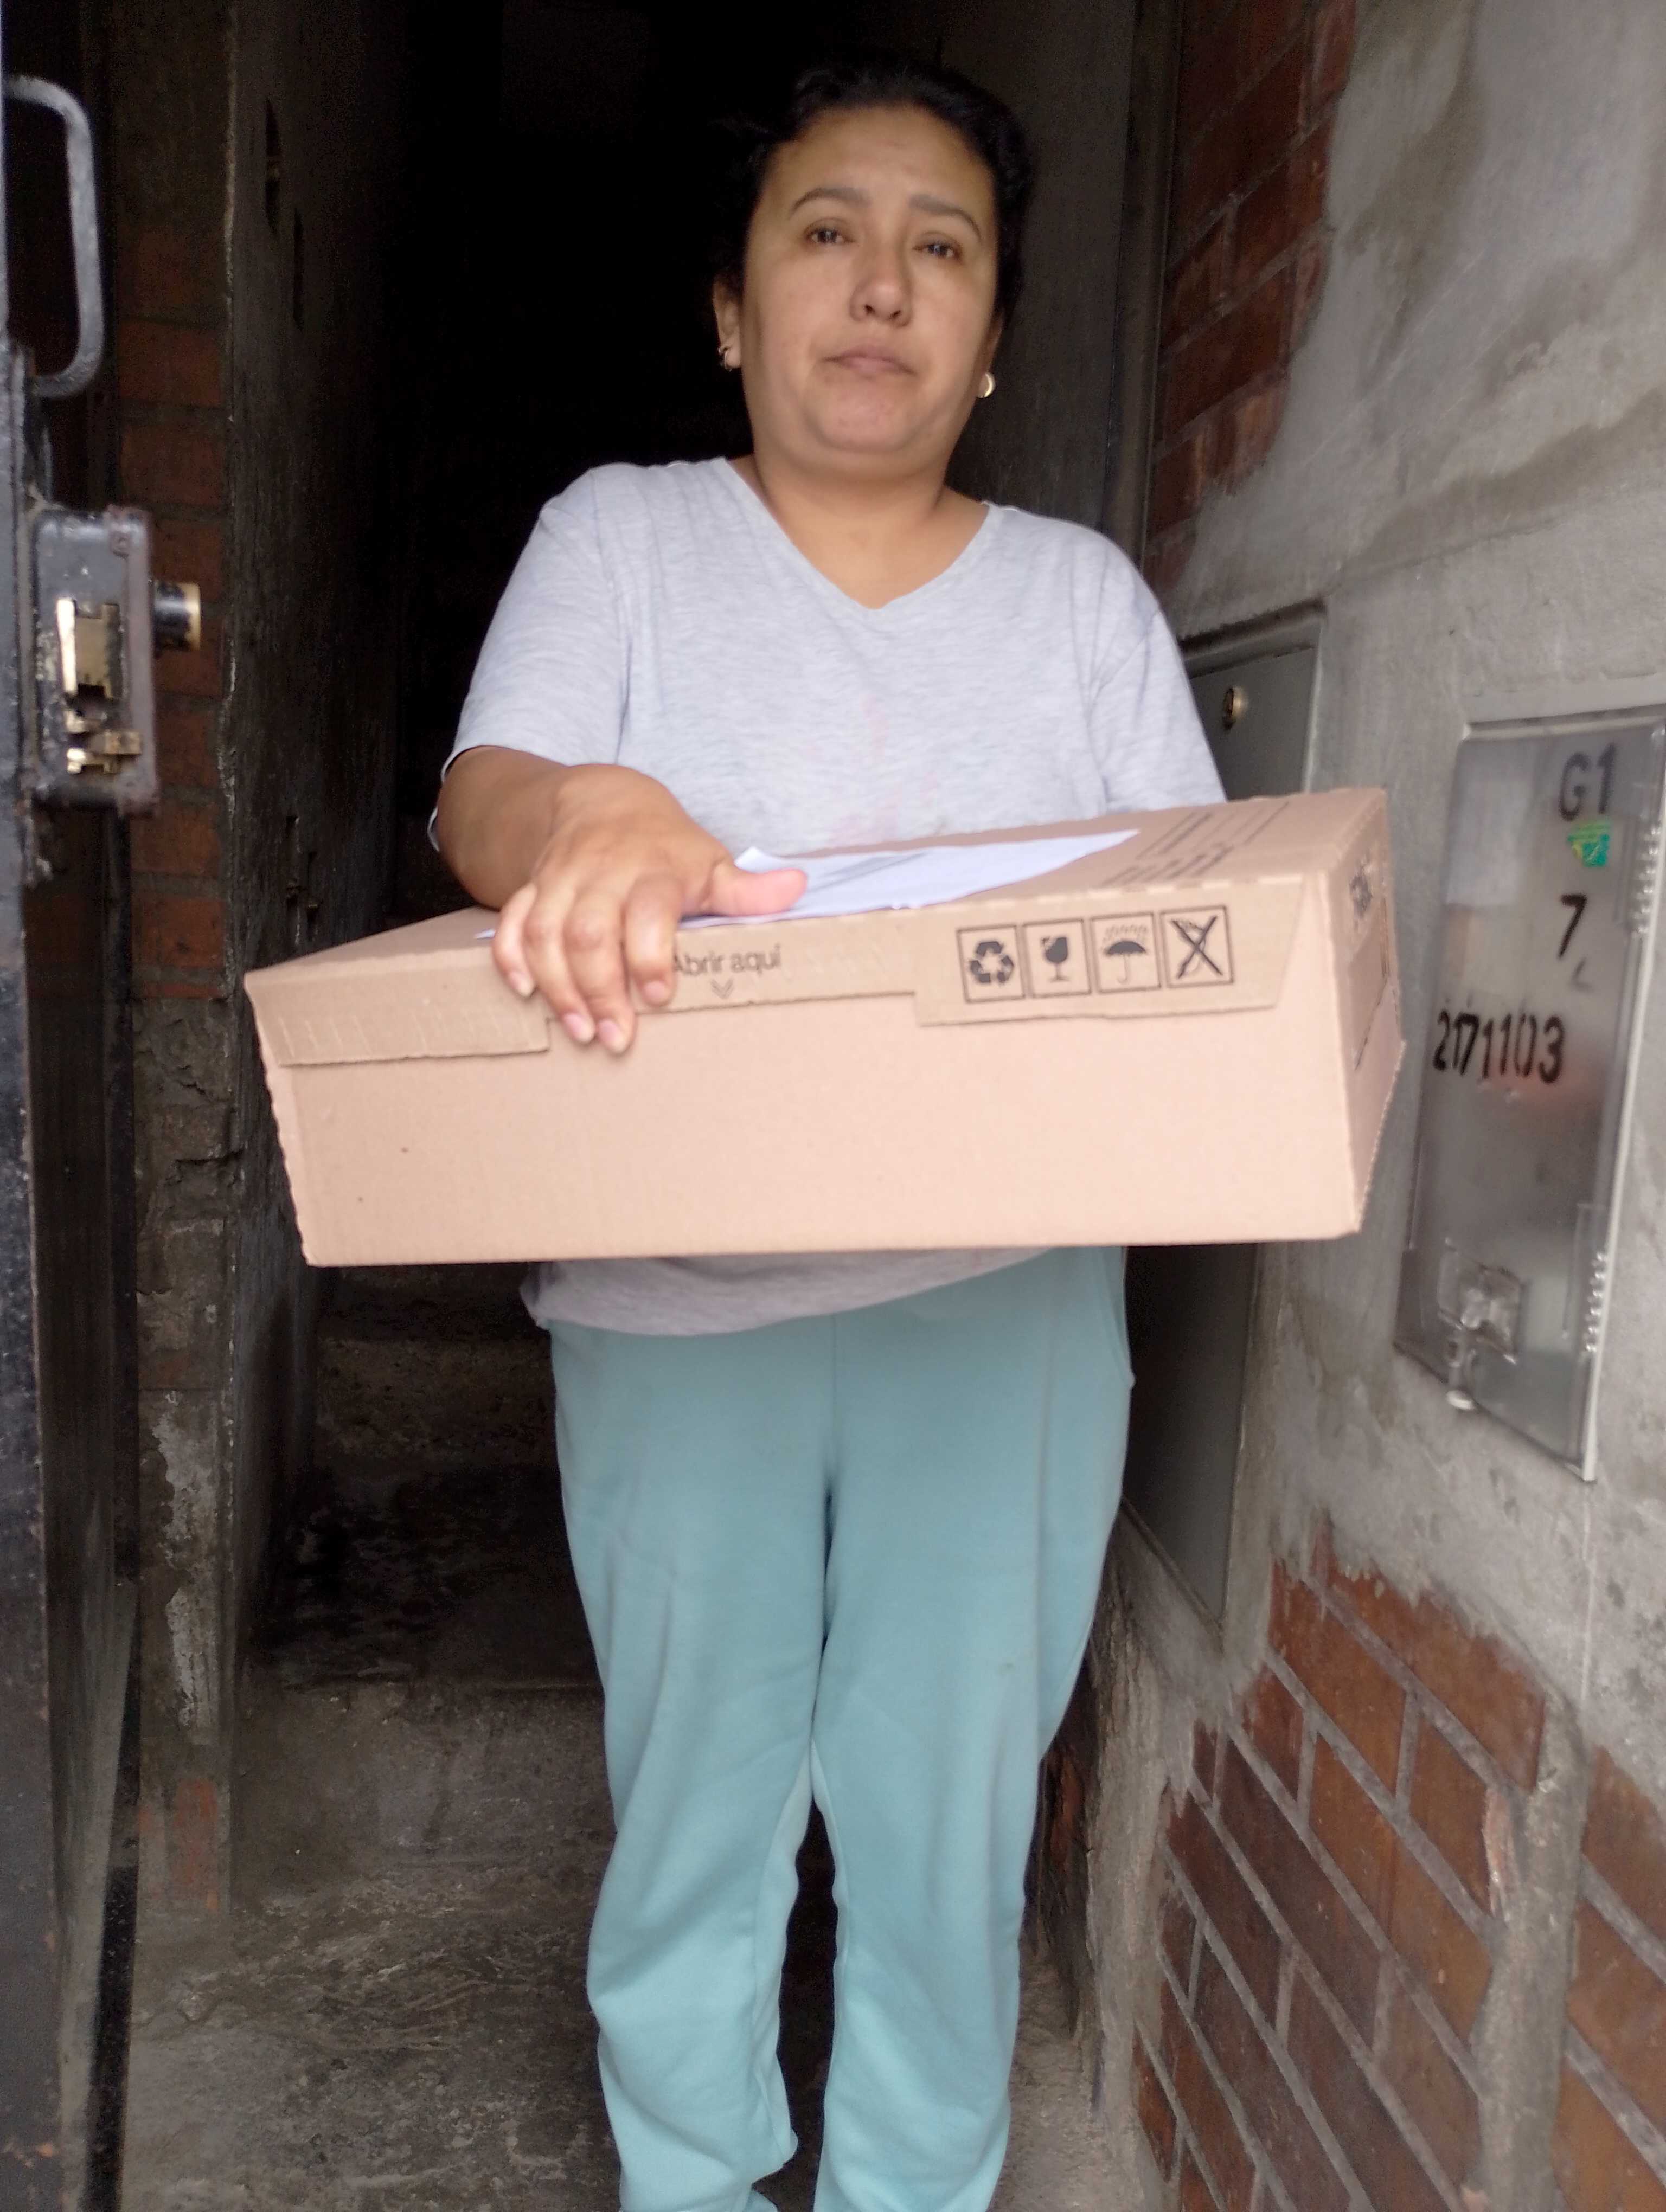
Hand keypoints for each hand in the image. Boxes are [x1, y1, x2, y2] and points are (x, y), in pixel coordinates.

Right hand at [490, 765, 803, 1051]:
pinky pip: (510, 921)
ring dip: (557, 985)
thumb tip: (797, 886)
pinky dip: (510, 957)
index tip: (659, 996)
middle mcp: (602, 874)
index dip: (649, 955)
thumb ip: (746, 887)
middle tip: (616, 1037)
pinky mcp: (532, 888)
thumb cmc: (665, 848)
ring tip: (578, 1030)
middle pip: (589, 932)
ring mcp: (561, 881)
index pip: (648, 912)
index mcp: (653, 871)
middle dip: (599, 988)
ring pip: (545, 932)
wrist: (602, 800)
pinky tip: (524, 992)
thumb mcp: (710, 861)